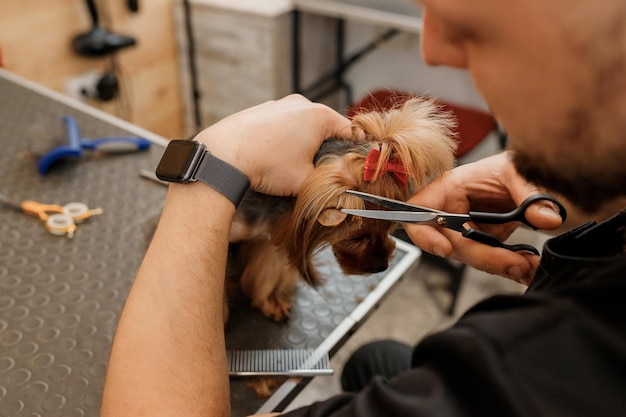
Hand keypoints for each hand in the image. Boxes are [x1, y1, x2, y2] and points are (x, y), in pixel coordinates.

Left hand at [194, 94, 352, 196]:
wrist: (223, 155)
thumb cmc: (267, 165)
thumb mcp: (305, 181)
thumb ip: (328, 182)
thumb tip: (337, 187)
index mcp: (319, 116)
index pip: (350, 131)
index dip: (354, 150)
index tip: (354, 166)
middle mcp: (300, 104)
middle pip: (325, 128)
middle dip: (325, 150)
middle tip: (320, 172)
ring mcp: (278, 105)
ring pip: (301, 127)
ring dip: (303, 145)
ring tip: (293, 168)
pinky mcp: (260, 111)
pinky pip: (281, 126)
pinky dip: (283, 141)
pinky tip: (274, 159)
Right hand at [404, 152, 564, 283]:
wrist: (530, 173)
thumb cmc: (509, 164)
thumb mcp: (517, 169)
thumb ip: (530, 193)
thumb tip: (546, 218)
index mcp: (449, 188)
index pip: (420, 211)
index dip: (424, 233)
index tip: (445, 249)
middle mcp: (453, 211)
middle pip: (453, 244)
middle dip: (485, 257)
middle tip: (516, 264)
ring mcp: (468, 230)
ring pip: (475, 257)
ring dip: (502, 265)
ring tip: (530, 265)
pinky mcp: (486, 242)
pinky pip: (492, 260)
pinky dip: (511, 267)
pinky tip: (529, 268)